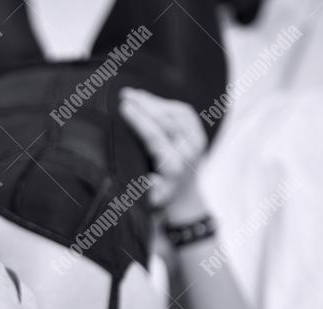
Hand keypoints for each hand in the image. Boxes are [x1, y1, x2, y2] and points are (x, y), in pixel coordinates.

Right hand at [119, 87, 208, 221]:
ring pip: (176, 113)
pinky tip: (149, 100)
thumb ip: (149, 190)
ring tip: (132, 94)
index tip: (124, 107)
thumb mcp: (151, 200)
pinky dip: (165, 103)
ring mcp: (196, 141)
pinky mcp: (198, 133)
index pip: (155, 137)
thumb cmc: (160, 197)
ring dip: (153, 101)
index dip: (139, 119)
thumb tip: (149, 180)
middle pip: (166, 120)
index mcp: (173, 167)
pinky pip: (183, 112)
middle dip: (144, 104)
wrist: (184, 198)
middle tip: (124, 94)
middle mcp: (188, 152)